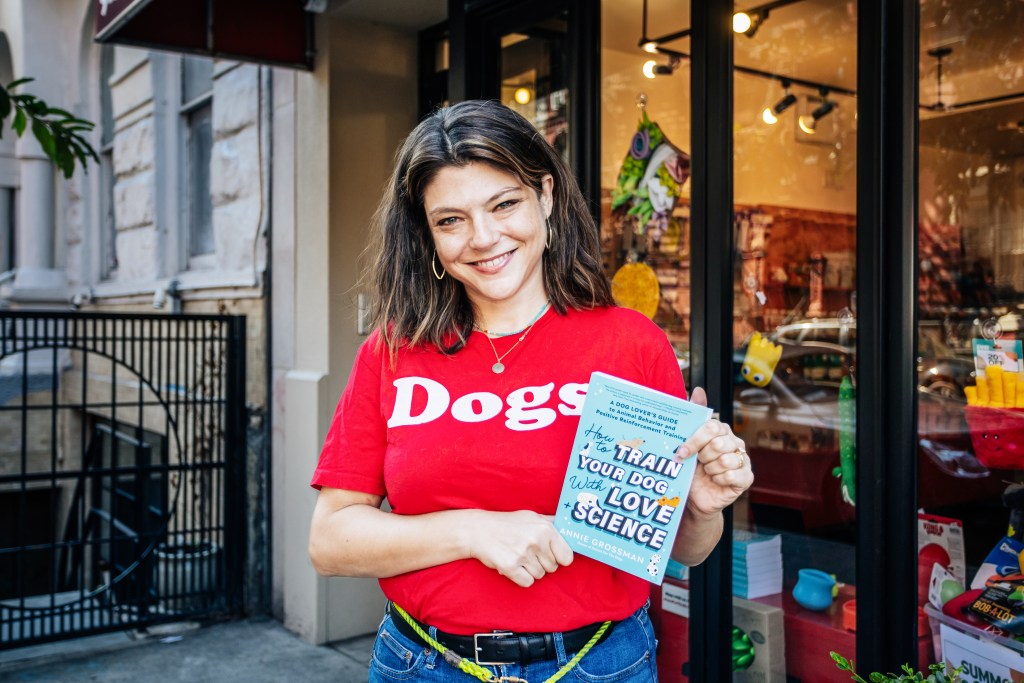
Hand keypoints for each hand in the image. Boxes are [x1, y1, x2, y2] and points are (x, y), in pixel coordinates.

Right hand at [468, 510, 573, 586]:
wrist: (478, 530)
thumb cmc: (508, 524)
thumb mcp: (532, 517)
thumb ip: (552, 524)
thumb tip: (573, 528)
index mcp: (545, 528)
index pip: (567, 557)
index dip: (559, 558)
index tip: (551, 555)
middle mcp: (536, 541)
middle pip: (553, 568)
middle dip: (542, 563)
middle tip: (527, 552)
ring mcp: (523, 554)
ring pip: (540, 576)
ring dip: (530, 570)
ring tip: (518, 556)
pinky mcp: (510, 567)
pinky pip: (527, 582)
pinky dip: (520, 577)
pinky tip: (513, 565)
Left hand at [675, 387, 753, 516]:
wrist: (695, 496)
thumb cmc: (692, 468)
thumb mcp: (688, 442)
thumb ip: (694, 416)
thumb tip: (699, 390)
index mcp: (721, 431)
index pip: (711, 427)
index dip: (695, 440)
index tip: (682, 451)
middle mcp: (734, 442)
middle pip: (717, 444)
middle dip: (703, 456)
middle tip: (698, 462)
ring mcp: (742, 459)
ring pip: (725, 460)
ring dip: (710, 469)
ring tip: (707, 472)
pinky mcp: (746, 477)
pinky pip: (732, 475)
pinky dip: (719, 479)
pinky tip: (716, 480)